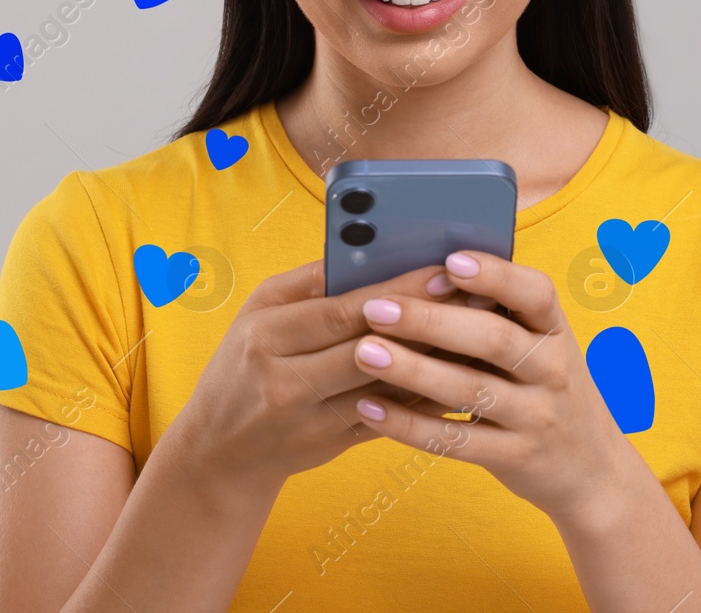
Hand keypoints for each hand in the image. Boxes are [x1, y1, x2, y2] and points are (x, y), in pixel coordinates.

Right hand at [171, 258, 485, 494]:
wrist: (220, 451)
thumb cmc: (244, 364)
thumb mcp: (259, 312)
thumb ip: (310, 281)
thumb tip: (371, 248)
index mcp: (268, 336)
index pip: (342, 311)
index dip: (398, 292)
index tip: (443, 269)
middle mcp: (287, 381)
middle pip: (372, 348)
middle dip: (429, 320)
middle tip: (478, 295)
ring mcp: (313, 420)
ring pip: (389, 387)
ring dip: (438, 359)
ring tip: (481, 330)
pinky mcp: (335, 445)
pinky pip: (393, 417)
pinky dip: (427, 395)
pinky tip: (462, 372)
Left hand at [348, 249, 649, 525]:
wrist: (592, 470)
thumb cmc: (547, 389)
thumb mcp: (541, 347)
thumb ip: (498, 316)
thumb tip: (424, 273)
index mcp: (555, 330)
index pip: (535, 293)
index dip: (495, 275)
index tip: (450, 261)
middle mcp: (552, 370)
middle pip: (493, 339)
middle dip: (431, 320)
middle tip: (377, 308)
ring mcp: (536, 417)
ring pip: (471, 390)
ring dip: (413, 369)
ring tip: (365, 351)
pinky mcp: (515, 458)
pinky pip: (456, 442)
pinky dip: (409, 425)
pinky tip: (370, 408)